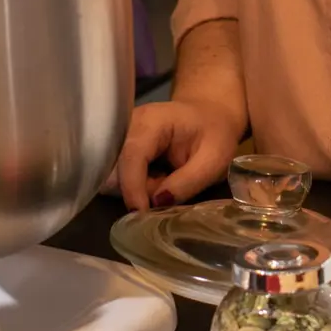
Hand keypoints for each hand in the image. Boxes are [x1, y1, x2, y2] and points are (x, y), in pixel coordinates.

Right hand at [102, 98, 240, 210]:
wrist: (209, 115)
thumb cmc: (215, 134)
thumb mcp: (214, 159)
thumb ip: (188, 182)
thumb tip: (157, 202)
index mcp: (151, 121)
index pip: (131, 156)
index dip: (132, 188)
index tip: (141, 215)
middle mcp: (129, 125)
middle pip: (115, 168)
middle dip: (136, 190)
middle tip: (167, 192)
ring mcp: (123, 135)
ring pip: (114, 175)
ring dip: (138, 189)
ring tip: (166, 181)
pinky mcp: (122, 147)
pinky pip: (119, 176)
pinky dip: (138, 186)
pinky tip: (158, 178)